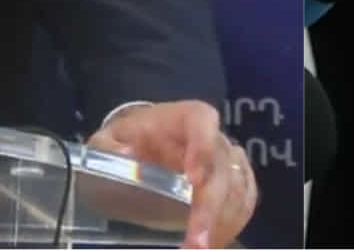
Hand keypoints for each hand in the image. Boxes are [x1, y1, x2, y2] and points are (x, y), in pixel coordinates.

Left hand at [88, 101, 256, 248]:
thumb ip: (109, 146)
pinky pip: (244, 201)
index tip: (193, 179)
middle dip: (210, 208)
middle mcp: (213, 136)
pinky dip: (233, 224)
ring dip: (222, 223)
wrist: (146, 143)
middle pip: (221, 168)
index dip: (203, 147)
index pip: (202, 121)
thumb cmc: (130, 140)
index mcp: (184, 118)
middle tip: (196, 242)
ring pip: (237, 188)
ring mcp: (228, 160)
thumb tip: (126, 154)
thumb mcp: (108, 140)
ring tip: (198, 248)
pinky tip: (214, 242)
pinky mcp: (235, 182)